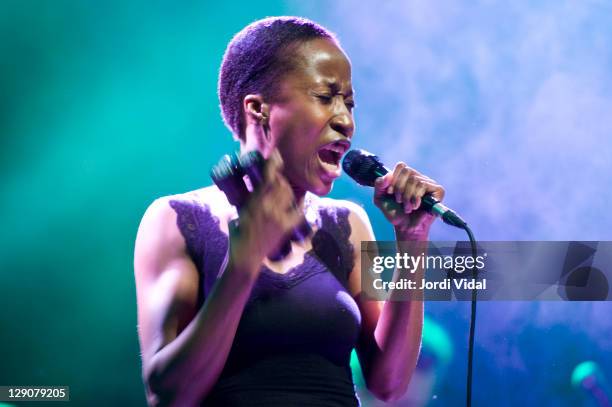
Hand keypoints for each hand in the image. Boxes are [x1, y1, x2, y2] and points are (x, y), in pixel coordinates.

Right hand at [228, 149, 302, 272]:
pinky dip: (299, 204)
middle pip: (281, 184)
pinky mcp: (285, 228)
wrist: (246, 259)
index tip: (276, 154)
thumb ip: (245, 202)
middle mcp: (267, 208)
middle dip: (280, 177)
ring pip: (289, 195)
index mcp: (253, 202)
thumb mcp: (237, 214)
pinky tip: (298, 201)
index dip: (273, 164)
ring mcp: (278, 218)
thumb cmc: (237, 237)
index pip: (267, 178)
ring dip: (287, 188)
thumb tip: (250, 191)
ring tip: (283, 187)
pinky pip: (297, 211)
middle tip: (278, 175)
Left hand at [373, 162, 444, 238]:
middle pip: (407, 171)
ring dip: (407, 197)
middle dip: (400, 188)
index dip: (394, 179)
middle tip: (399, 200)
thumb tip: (388, 175)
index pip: (401, 166)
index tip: (390, 192)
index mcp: (406, 176)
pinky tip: (416, 206)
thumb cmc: (394, 212)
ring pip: (415, 179)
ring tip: (407, 207)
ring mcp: (429, 183)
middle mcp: (418, 177)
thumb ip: (379, 185)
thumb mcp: (380, 198)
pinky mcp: (438, 190)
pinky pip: (423, 185)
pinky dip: (416, 197)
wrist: (405, 227)